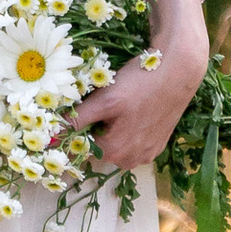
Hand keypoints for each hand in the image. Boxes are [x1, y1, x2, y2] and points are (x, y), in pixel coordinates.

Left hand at [70, 0, 209, 168]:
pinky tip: (135, 107)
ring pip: (116, 142)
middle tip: (105, 99)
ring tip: (122, 101)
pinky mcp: (158, 144)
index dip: (77, 125)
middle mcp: (130, 160)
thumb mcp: (105, 100)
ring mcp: (147, 154)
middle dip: (97, 124)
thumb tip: (50, 136)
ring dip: (112, 126)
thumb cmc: (140, 83)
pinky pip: (133, 140)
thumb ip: (77, 120)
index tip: (86, 105)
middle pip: (99, 145)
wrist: (179, 71)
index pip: (80, 146)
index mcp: (114, 153)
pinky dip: (129, 126)